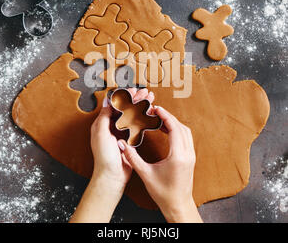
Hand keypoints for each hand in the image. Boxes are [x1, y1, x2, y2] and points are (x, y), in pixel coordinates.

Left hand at [70, 87, 154, 222]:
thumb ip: (104, 116)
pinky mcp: (131, 139)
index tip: (133, 90)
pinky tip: (151, 112)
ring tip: (151, 98)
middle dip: (136, 99)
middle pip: (126, 108)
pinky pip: (138, 126)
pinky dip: (144, 118)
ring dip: (142, 106)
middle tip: (146, 92)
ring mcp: (122, 132)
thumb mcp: (101, 133)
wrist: (112, 175)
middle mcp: (113, 126)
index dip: (125, 96)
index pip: (115, 105)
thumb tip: (106, 100)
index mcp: (103, 123)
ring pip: (134, 115)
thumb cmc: (104, 156)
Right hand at [118, 106, 201, 222]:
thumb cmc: (164, 193)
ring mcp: (191, 155)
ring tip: (159, 119)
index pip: (174, 128)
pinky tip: (166, 130)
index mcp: (178, 156)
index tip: (156, 109)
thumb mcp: (146, 174)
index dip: (165, 116)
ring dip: (173, 123)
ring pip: (185, 131)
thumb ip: (133, 158)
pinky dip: (177, 130)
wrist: (178, 205)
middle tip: (155, 112)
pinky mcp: (190, 158)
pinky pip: (186, 138)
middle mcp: (187, 154)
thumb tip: (122, 145)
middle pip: (181, 127)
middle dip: (168, 116)